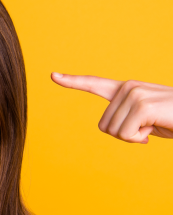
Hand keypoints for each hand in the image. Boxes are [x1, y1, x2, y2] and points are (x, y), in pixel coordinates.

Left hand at [51, 73, 172, 143]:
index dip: (73, 81)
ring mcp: (134, 94)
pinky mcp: (142, 105)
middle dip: (125, 135)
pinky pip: (127, 134)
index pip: (95, 84)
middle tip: (148, 127)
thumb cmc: (171, 120)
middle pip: (104, 127)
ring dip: (135, 137)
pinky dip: (140, 138)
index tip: (53, 75)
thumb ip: (125, 121)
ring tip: (154, 125)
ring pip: (115, 132)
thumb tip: (110, 127)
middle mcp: (128, 87)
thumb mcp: (145, 121)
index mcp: (126, 89)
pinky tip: (156, 127)